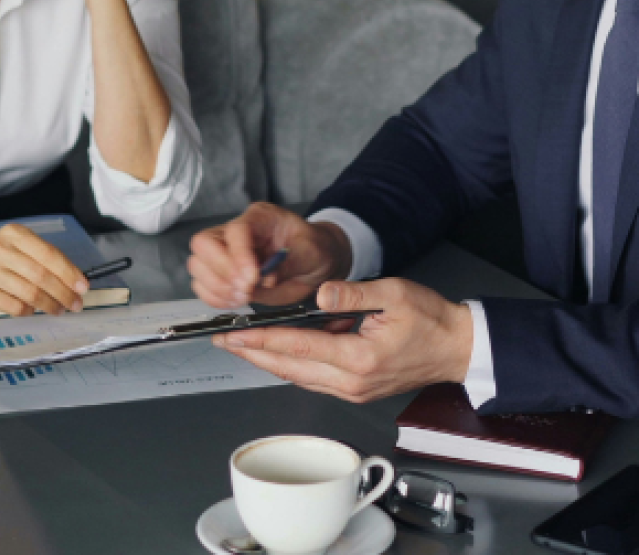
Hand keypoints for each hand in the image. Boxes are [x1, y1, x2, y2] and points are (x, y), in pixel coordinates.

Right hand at [0, 224, 89, 316]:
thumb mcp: (18, 245)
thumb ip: (43, 257)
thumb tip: (74, 280)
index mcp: (14, 234)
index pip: (48, 254)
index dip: (69, 272)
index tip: (83, 286)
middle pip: (40, 276)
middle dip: (63, 293)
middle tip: (75, 304)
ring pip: (29, 294)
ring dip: (50, 305)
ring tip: (59, 309)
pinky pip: (15, 307)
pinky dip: (30, 311)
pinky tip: (33, 309)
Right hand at [188, 203, 352, 307]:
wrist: (315, 264)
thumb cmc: (314, 250)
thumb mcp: (312, 252)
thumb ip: (289, 262)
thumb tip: (265, 278)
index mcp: (259, 218)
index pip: (235, 231)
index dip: (238, 255)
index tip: (253, 279)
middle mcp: (235, 233)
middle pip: (203, 243)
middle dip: (221, 271)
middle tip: (247, 290)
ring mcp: (226, 254)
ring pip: (198, 265)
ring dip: (216, 287)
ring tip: (243, 297)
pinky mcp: (224, 275)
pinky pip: (202, 285)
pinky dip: (214, 298)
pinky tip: (235, 302)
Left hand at [214, 278, 473, 402]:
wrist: (458, 348)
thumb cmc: (430, 319)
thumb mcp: (393, 293)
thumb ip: (353, 293)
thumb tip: (320, 293)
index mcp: (360, 357)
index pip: (298, 347)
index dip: (260, 339)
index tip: (233, 333)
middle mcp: (352, 380)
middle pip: (289, 368)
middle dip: (253, 354)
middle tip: (223, 340)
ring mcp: (354, 389)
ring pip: (298, 377)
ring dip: (267, 361)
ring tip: (241, 345)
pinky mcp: (357, 388)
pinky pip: (314, 378)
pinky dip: (290, 365)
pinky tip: (276, 352)